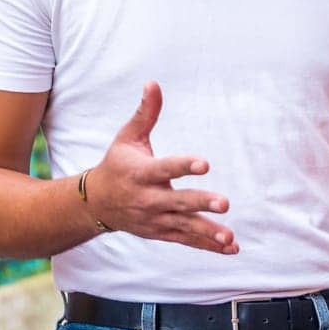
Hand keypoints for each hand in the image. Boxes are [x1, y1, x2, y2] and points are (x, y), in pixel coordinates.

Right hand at [84, 81, 236, 253]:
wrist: (96, 203)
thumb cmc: (117, 163)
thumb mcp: (127, 137)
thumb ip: (145, 113)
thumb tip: (154, 82)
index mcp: (140, 172)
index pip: (164, 168)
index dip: (184, 166)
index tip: (205, 164)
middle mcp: (147, 198)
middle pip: (177, 201)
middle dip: (200, 203)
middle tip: (225, 203)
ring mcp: (154, 218)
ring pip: (184, 226)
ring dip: (207, 232)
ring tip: (230, 236)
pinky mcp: (161, 232)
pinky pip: (186, 240)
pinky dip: (208, 246)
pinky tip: (231, 247)